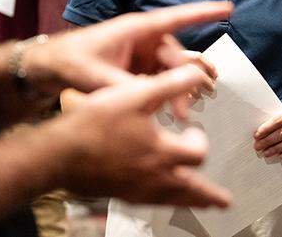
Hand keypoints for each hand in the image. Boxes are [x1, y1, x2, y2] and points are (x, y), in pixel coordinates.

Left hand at [28, 2, 229, 115]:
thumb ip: (127, 88)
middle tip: (193, 102)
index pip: (178, 17)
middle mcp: (143, 40)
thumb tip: (152, 98)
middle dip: (188, 78)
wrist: (47, 70)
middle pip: (177, 55)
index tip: (229, 8)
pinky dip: (166, 94)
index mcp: (138, 30)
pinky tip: (170, 112)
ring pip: (170, 71)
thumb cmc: (70, 61)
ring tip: (183, 114)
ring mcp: (140, 55)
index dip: (205, 13)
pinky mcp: (135, 70)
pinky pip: (160, 80)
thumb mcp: (98, 77)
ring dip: (178, 90)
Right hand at [56, 65, 231, 207]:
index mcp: (162, 152)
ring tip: (202, 206)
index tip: (195, 130)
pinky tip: (162, 198)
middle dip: (209, 194)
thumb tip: (196, 75)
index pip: (198, 152)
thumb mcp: (136, 94)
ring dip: (191, 202)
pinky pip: (153, 204)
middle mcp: (154, 176)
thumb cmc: (94, 123)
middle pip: (191, 190)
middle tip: (223, 202)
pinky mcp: (121, 195)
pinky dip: (166, 203)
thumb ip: (170, 85)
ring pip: (173, 201)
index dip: (200, 139)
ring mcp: (137, 190)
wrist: (58, 153)